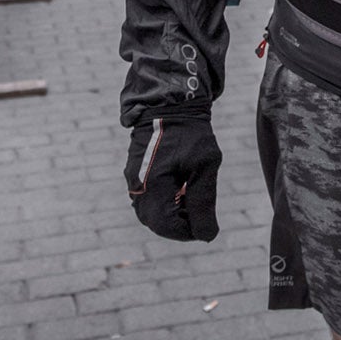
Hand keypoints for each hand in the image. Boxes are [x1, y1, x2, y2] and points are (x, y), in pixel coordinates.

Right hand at [125, 116, 221, 241]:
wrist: (169, 104)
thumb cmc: (190, 133)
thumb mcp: (204, 166)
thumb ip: (203, 202)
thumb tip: (207, 236)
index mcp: (152, 186)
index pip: (167, 227)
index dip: (190, 231)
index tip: (207, 222)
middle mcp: (137, 187)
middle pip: (157, 224)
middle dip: (181, 223)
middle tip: (200, 207)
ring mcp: (133, 182)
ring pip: (151, 215)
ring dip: (173, 213)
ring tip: (191, 193)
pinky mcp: (134, 176)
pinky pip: (147, 201)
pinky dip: (166, 202)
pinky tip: (181, 186)